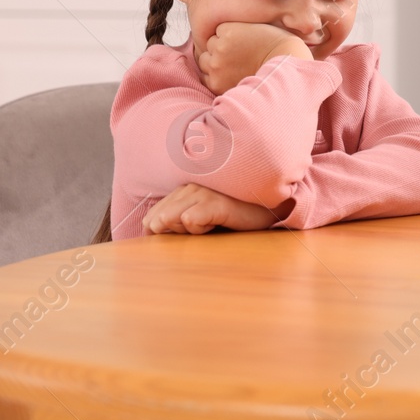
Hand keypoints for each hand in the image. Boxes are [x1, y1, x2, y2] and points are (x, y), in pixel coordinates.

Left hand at [142, 183, 278, 234]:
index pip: (151, 216)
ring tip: (210, 225)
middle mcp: (189, 186)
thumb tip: (150, 232)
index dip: (160, 232)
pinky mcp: (214, 202)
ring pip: (170, 220)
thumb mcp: (200, 220)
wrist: (269, 212)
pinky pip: (190, 221)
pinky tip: (217, 223)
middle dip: (173, 233)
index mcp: (183, 190)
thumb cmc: (234, 218)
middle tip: (201, 228)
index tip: (186, 233)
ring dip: (187, 231)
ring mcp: (201, 192)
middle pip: (157, 220)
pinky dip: (200, 229)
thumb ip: (175, 222)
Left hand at [197, 22, 311, 95]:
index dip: (231, 37)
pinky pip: (207, 78)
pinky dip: (216, 78)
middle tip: (242, 55)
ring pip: (205, 61)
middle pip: (210, 45)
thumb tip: (227, 33)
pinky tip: (233, 77)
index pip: (219, 31)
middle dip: (221, 49)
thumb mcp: (260, 27)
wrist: (287, 72)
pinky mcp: (216, 83)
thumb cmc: (280, 49)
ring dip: (216, 63)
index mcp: (228, 30)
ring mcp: (216, 66)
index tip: (246, 42)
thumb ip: (241, 28)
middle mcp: (219, 47)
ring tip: (237, 67)